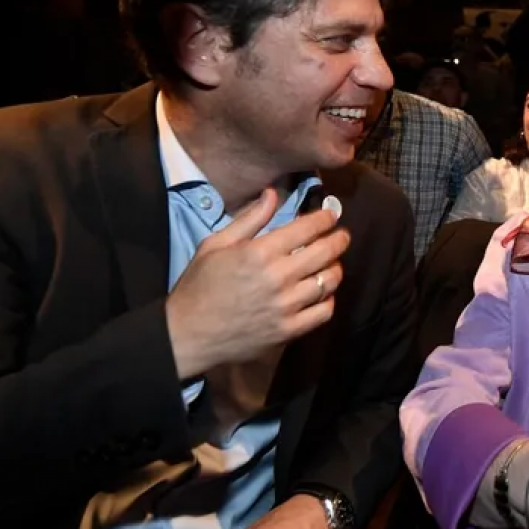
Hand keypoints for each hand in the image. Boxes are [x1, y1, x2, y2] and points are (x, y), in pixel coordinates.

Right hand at [166, 188, 348, 378]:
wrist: (187, 334)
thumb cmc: (198, 286)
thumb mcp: (215, 245)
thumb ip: (249, 219)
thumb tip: (273, 194)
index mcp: (260, 252)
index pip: (307, 228)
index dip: (325, 218)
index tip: (332, 215)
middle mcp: (278, 278)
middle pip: (325, 252)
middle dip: (339, 239)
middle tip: (341, 236)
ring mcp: (285, 307)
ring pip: (328, 281)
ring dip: (335, 268)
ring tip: (332, 264)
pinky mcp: (288, 331)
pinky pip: (323, 312)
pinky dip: (328, 300)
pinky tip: (322, 293)